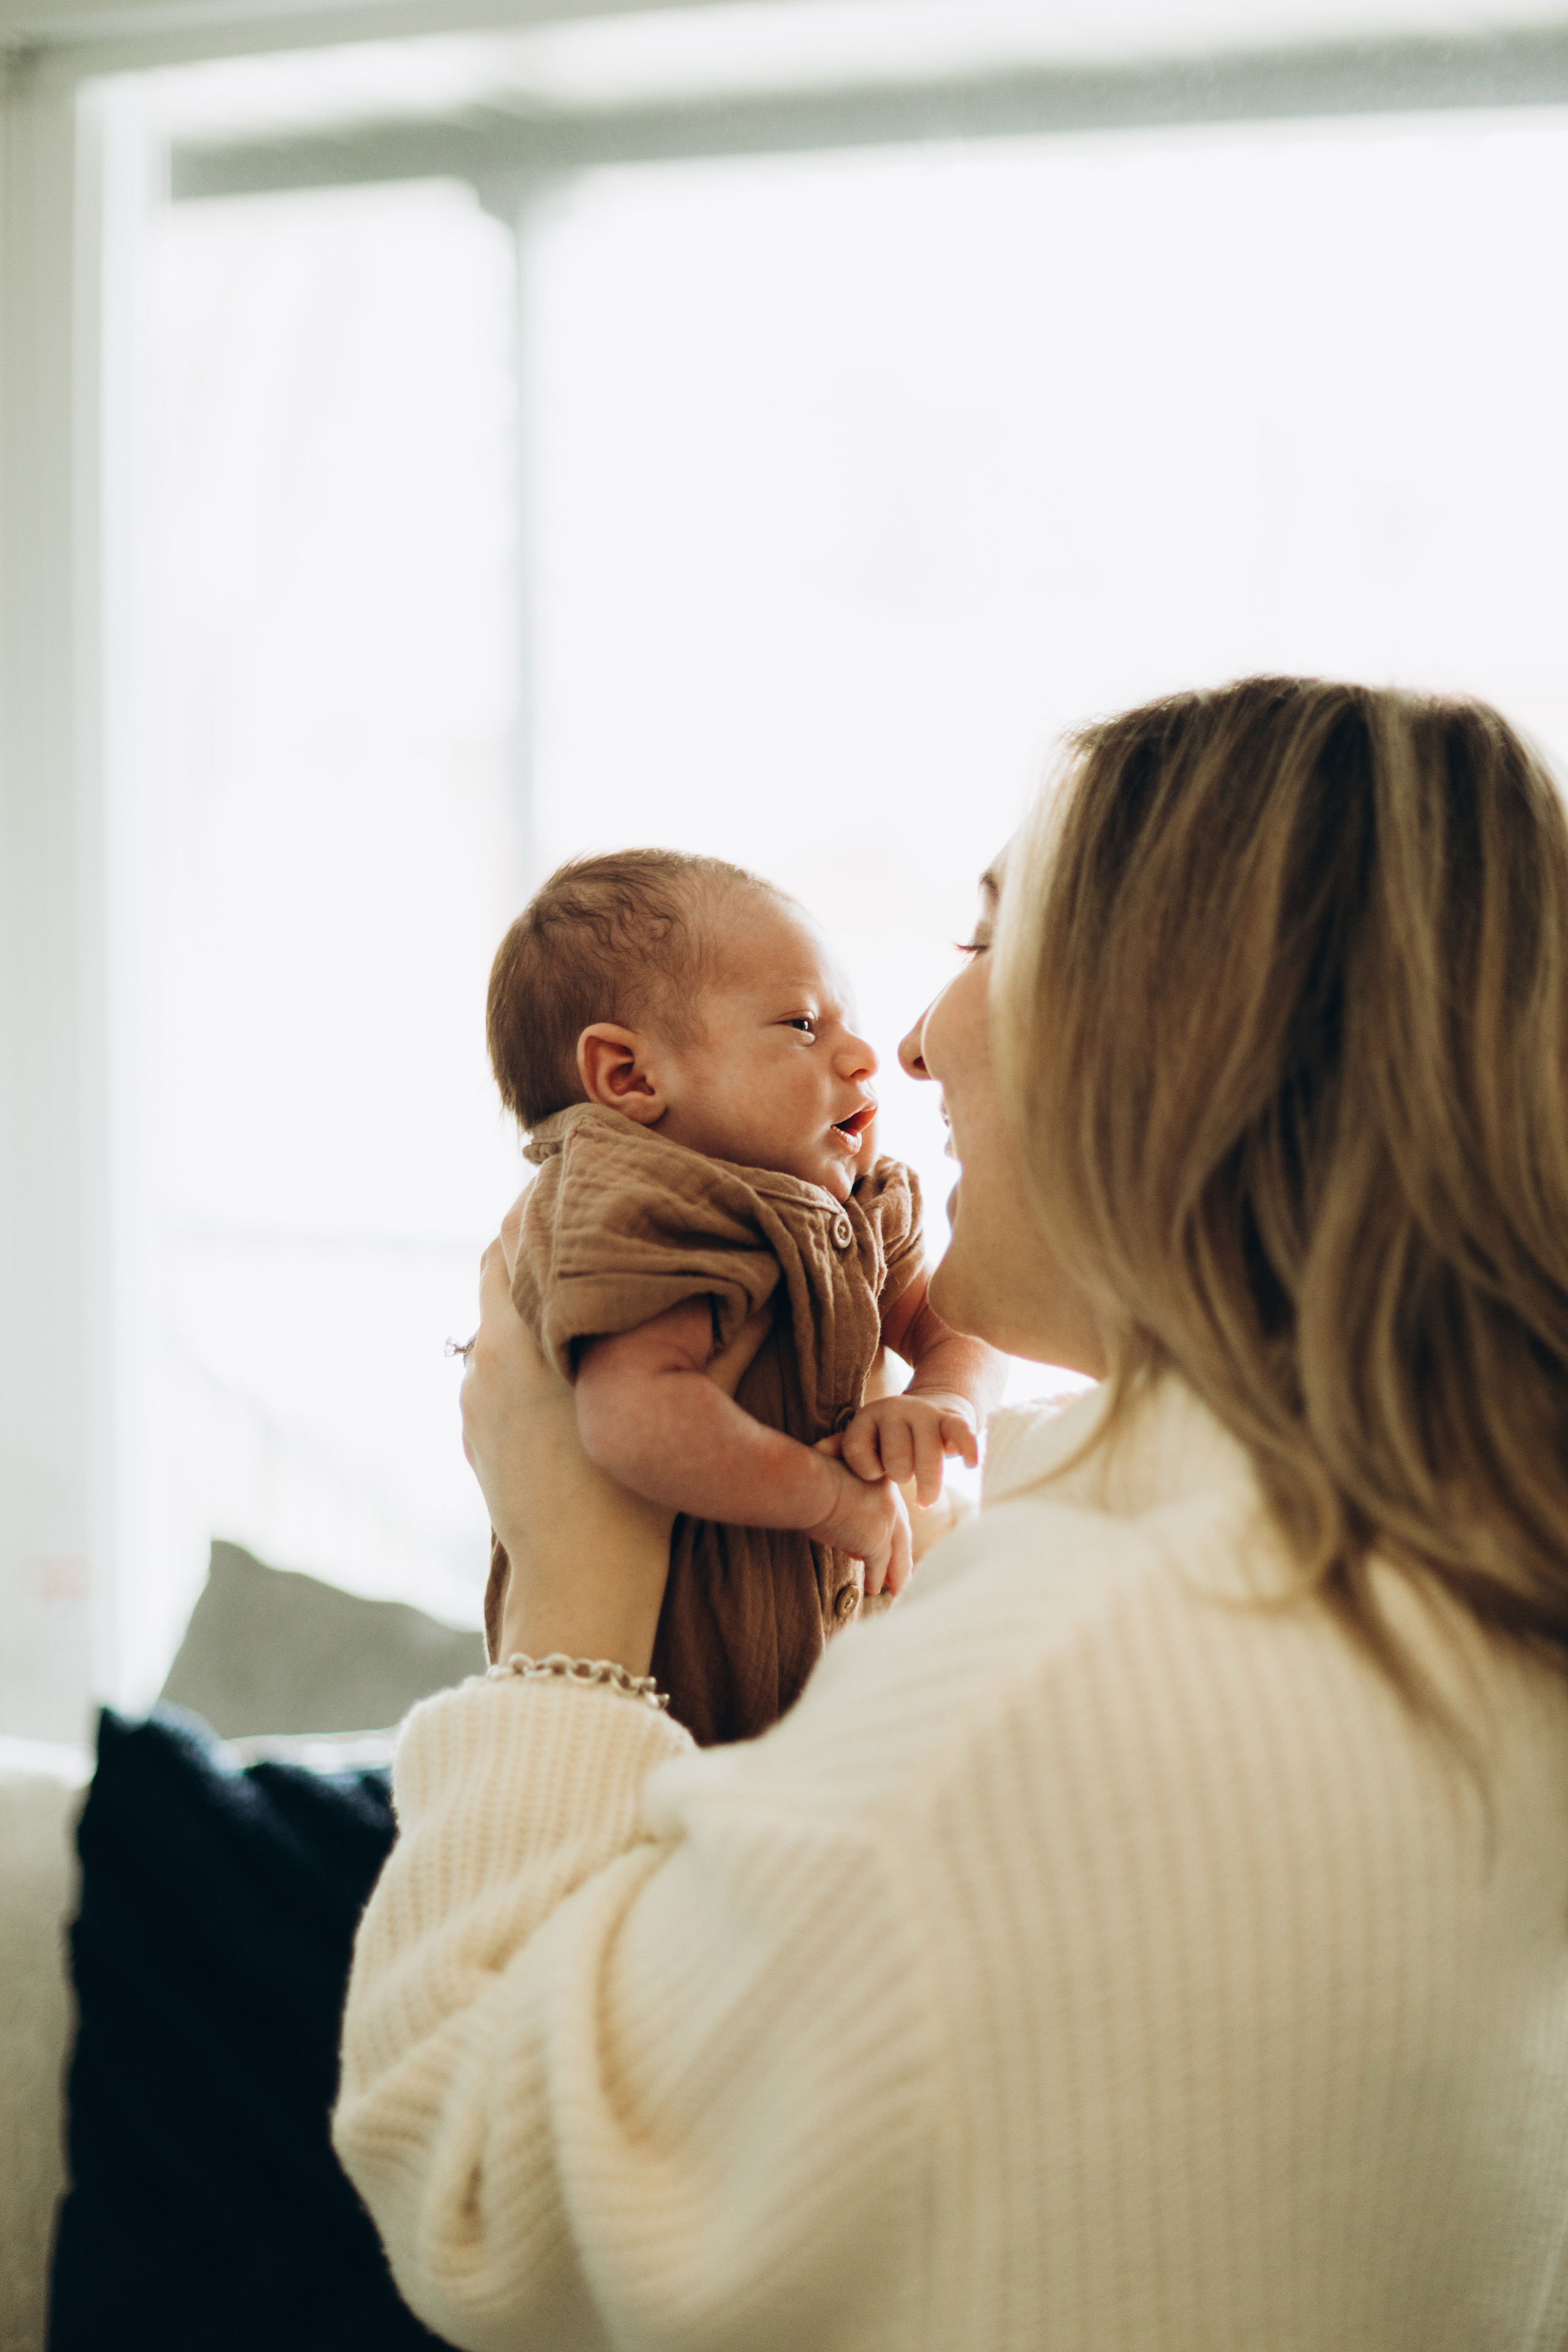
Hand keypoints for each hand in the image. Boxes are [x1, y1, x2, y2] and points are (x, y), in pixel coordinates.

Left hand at [461, 1194, 674, 1675]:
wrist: (581, 1589)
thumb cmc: (640, 1503)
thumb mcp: (689, 1406)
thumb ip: (720, 1336)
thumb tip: (762, 1275)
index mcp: (533, 1336)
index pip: (526, 1229)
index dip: (558, 1194)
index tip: (590, 1170)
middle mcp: (492, 1356)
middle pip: (502, 1257)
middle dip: (543, 1233)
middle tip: (593, 1210)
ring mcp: (476, 1398)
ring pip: (495, 1311)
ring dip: (532, 1288)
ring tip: (585, 1277)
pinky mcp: (476, 1432)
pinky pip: (492, 1362)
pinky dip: (523, 1340)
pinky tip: (567, 1351)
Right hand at [805, 1447, 912, 1596]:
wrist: (806, 1482)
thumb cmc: (809, 1478)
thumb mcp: (836, 1487)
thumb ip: (850, 1507)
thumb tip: (854, 1538)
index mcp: (882, 1478)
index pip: (893, 1510)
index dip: (893, 1531)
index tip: (892, 1545)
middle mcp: (892, 1497)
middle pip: (901, 1533)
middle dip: (902, 1556)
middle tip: (903, 1575)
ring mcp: (887, 1518)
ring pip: (896, 1553)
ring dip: (896, 1574)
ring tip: (896, 1588)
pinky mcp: (876, 1539)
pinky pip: (878, 1565)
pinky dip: (875, 1579)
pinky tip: (873, 1589)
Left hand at [840, 1390, 978, 1506]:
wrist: (930, 1408)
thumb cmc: (888, 1436)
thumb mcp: (863, 1437)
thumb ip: (840, 1448)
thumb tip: (816, 1452)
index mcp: (867, 1416)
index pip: (858, 1454)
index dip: (867, 1471)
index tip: (876, 1474)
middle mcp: (894, 1410)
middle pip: (897, 1461)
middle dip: (902, 1476)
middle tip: (904, 1478)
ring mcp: (925, 1413)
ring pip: (928, 1457)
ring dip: (929, 1483)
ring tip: (925, 1499)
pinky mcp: (952, 1418)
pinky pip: (961, 1433)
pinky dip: (967, 1449)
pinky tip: (970, 1465)